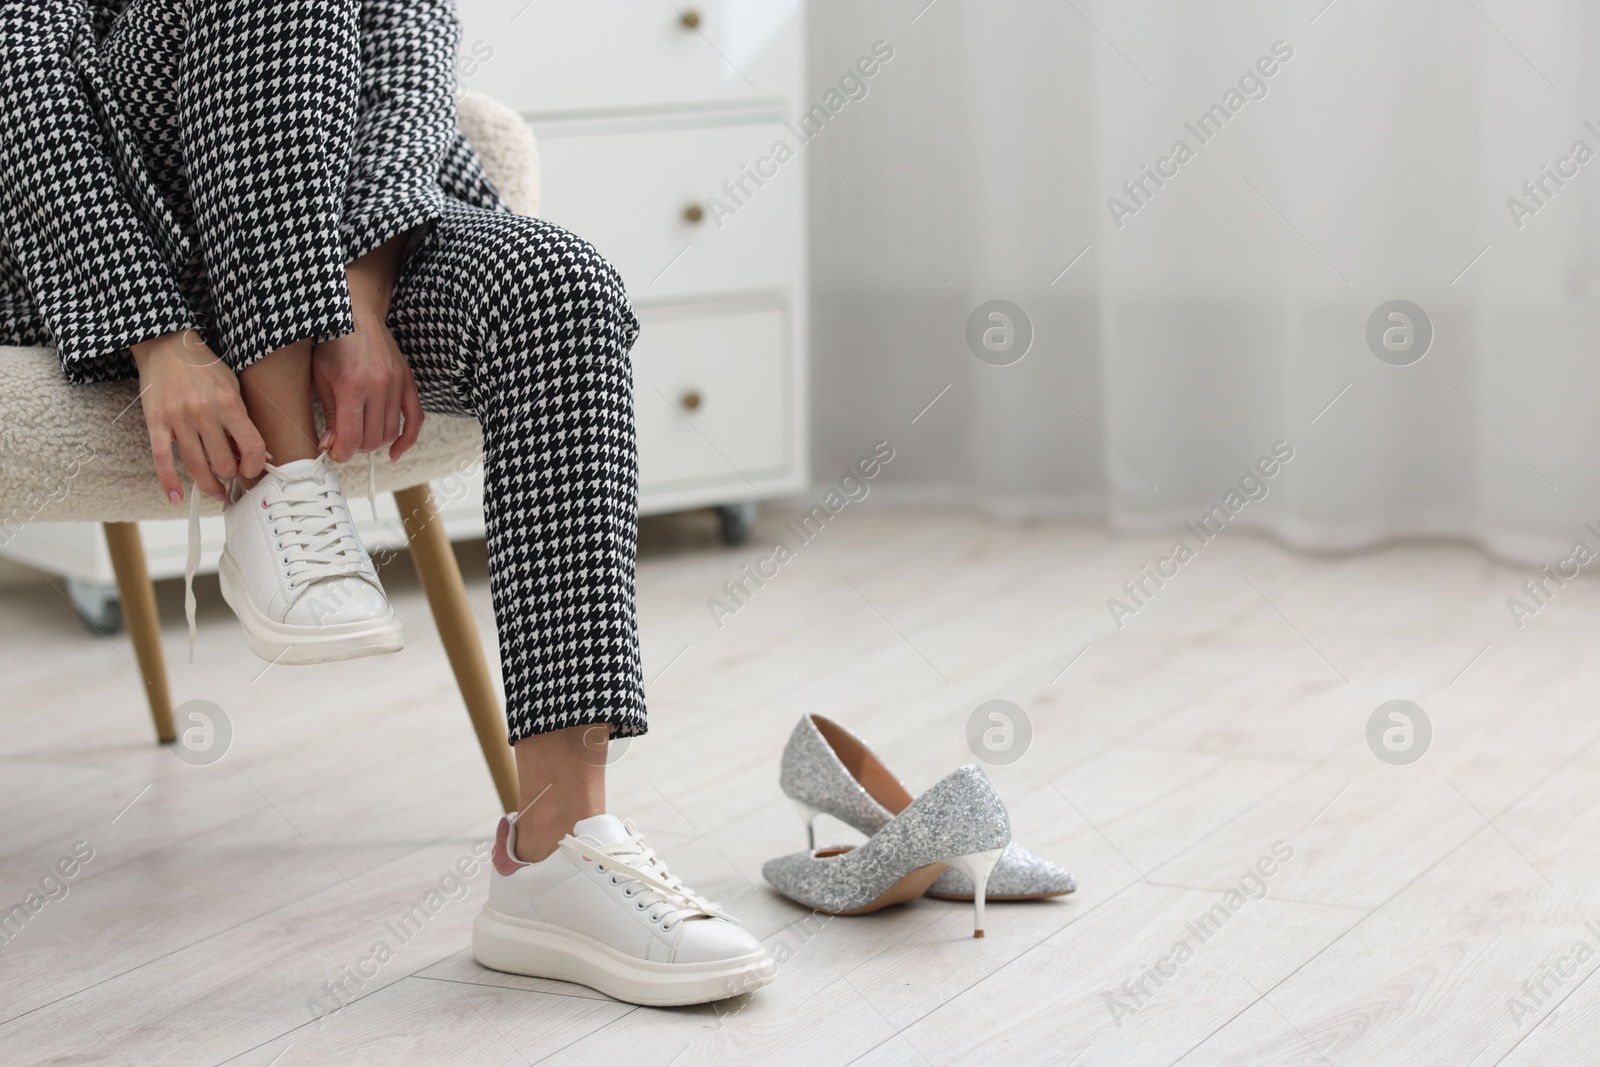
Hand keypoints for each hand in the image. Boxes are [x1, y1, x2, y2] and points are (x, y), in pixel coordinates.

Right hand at [131, 330, 266, 503]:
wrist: (167, 346)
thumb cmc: (205, 369)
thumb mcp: (233, 389)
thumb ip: (244, 422)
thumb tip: (262, 455)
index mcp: (229, 404)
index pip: (252, 447)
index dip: (255, 466)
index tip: (252, 470)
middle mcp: (204, 413)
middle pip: (222, 462)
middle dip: (230, 475)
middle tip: (231, 475)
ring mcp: (178, 419)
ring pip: (196, 466)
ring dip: (208, 485)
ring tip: (216, 492)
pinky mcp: (155, 423)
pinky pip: (162, 460)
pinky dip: (169, 483)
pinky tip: (176, 498)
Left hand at [312, 235, 421, 462]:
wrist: (354, 313)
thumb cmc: (331, 344)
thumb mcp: (320, 378)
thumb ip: (328, 414)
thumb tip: (330, 445)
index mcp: (351, 385)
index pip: (351, 437)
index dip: (342, 453)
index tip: (334, 453)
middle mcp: (377, 386)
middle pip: (372, 439)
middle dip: (356, 447)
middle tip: (344, 441)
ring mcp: (396, 384)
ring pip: (390, 432)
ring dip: (375, 442)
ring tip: (361, 435)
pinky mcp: (407, 381)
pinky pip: (415, 419)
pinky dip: (406, 440)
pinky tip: (395, 452)